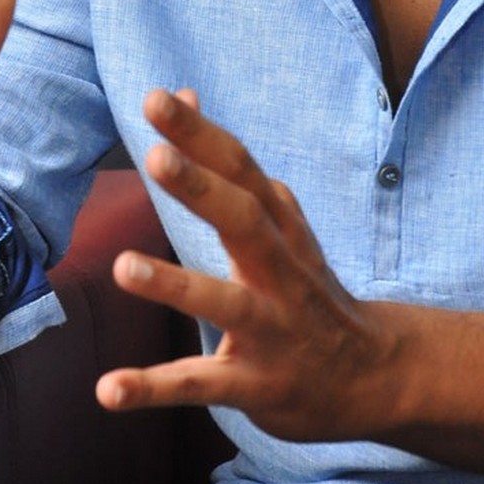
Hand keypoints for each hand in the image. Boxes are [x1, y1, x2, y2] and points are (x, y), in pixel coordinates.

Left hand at [96, 89, 395, 441]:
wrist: (376, 376)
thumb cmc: (305, 288)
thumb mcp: (278, 223)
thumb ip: (225, 165)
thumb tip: (183, 93)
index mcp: (281, 228)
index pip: (240, 170)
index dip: (201, 135)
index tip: (159, 99)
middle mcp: (281, 273)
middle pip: (244, 221)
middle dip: (202, 188)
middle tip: (156, 156)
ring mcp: (272, 330)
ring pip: (226, 304)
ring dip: (175, 286)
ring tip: (121, 267)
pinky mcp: (256, 386)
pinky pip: (203, 385)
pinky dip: (155, 388)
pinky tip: (107, 390)